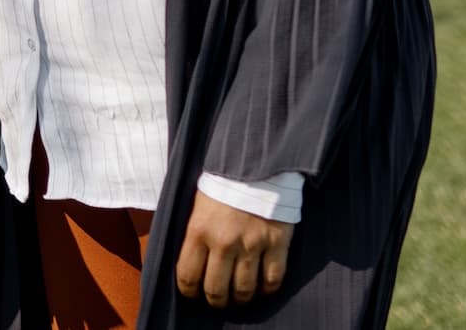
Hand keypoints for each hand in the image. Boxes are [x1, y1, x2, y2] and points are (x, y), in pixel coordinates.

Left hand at [175, 193, 293, 308]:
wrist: (255, 164)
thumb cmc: (221, 185)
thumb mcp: (196, 206)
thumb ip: (193, 235)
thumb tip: (188, 263)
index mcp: (199, 231)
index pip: (188, 276)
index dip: (189, 292)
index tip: (192, 295)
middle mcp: (224, 242)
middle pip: (217, 290)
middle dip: (216, 301)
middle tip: (218, 301)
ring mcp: (252, 245)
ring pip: (245, 290)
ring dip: (241, 300)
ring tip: (239, 297)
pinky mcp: (277, 244)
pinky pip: (273, 280)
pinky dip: (267, 290)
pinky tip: (262, 288)